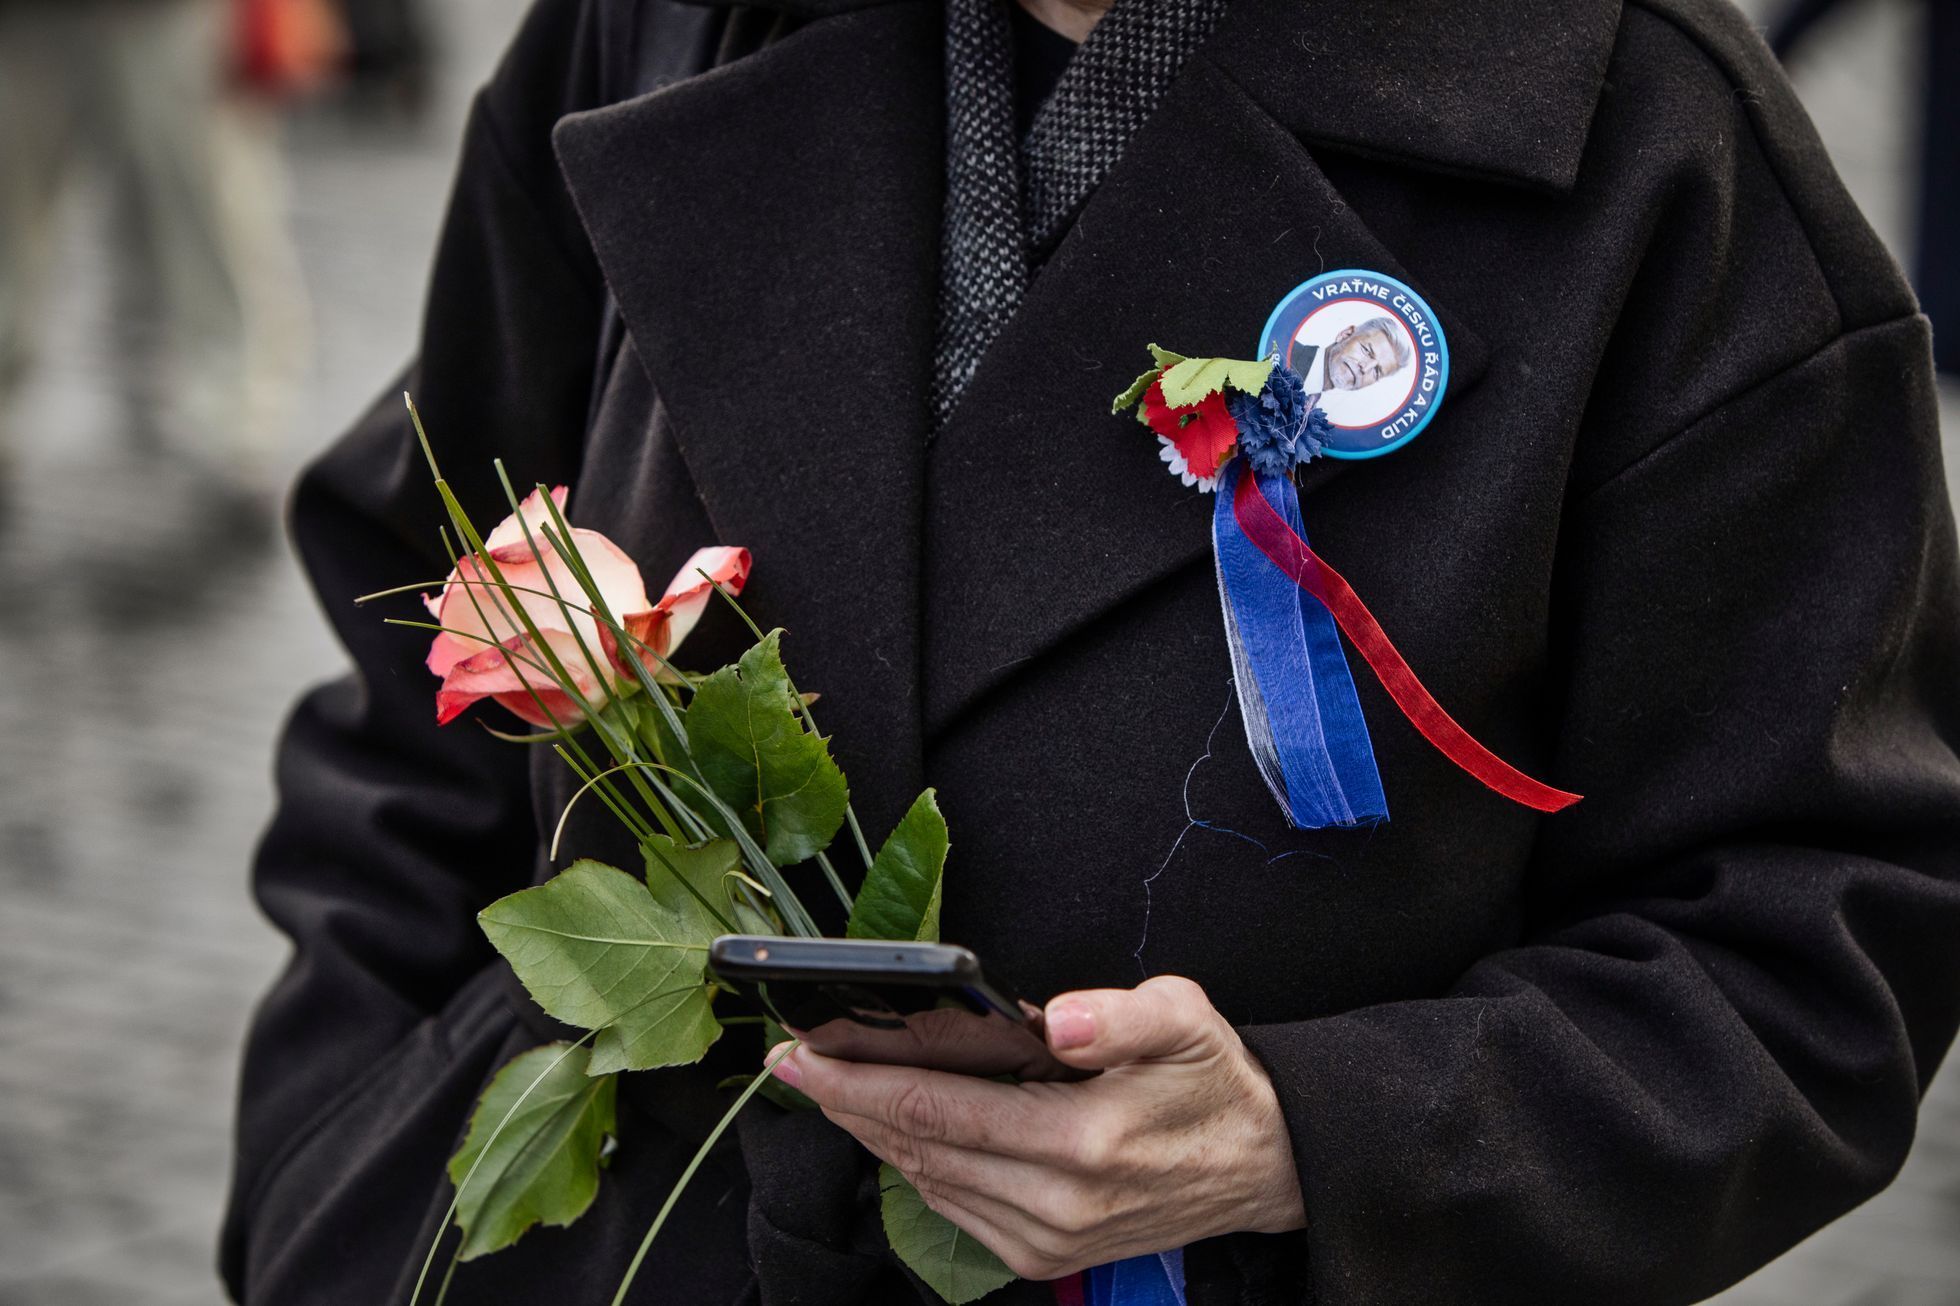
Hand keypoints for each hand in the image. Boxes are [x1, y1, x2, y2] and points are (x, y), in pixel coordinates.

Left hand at [776, 975, 1306, 1279]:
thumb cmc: (1216, 1083)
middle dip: (846, 1103)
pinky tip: (893, 1129)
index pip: (938, 1109)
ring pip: (927, 1183)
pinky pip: (955, 1209)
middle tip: (794, 1061)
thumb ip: (1122, 1015)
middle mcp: (1056, 1203)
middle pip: (917, 1148)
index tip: (806, 1052)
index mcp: (1081, 1142)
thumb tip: (1057, 1020)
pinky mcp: (1046, 1254)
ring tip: (832, 1087)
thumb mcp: (1187, 1020)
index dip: (860, 1080)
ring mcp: (1048, 1239)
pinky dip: (915, 1165)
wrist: (1265, 1166)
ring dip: (873, 1135)